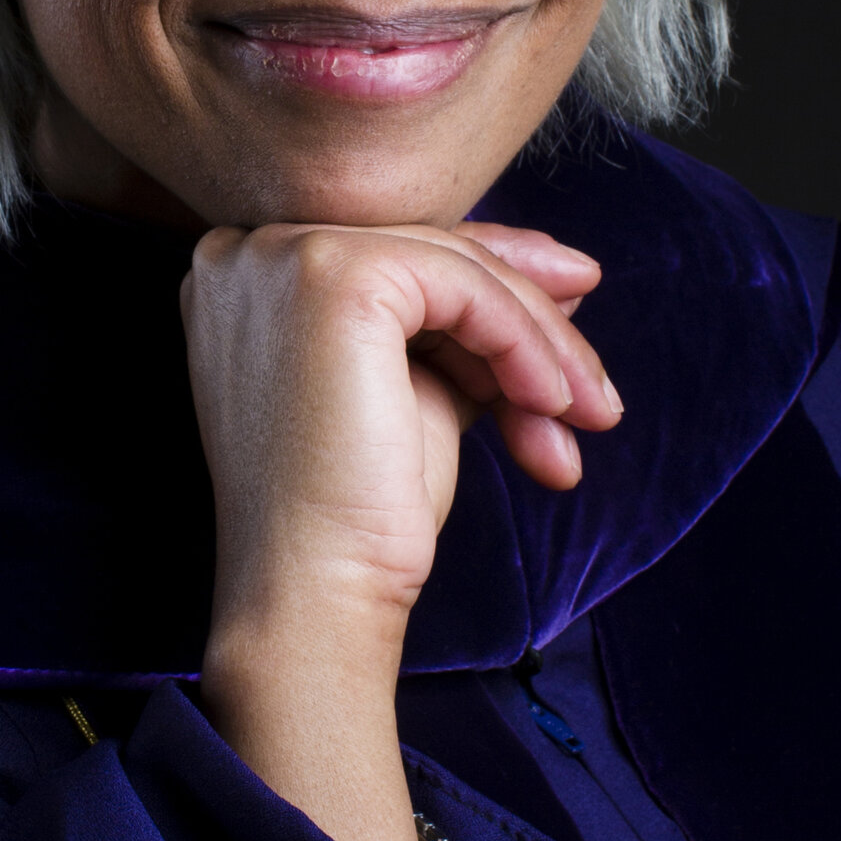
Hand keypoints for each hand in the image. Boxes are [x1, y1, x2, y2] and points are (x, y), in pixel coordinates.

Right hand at [181, 223, 616, 840]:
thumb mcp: (417, 389)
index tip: (572, 307)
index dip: (489, 282)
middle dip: (528, 314)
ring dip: (540, 344)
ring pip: (454, 268)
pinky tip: (553, 407)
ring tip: (589, 416)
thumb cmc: (355, 512)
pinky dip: (523, 343)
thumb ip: (468, 329)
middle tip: (595, 369)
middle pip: (426, 255)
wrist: (316, 589)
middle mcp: (245, 251)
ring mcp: (283, 257)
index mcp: (244, 277)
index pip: (391, 255)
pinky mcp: (334, 274)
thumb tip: (564, 274)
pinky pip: (464, 286)